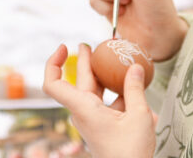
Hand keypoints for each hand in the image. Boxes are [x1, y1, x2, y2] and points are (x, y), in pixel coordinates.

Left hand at [44, 43, 156, 157]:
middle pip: (78, 82)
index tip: (64, 47)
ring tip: (113, 60)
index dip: (53, 63)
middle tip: (87, 44)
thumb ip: (136, 89)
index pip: (54, 84)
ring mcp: (91, 121)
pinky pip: (104, 104)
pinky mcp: (101, 127)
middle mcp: (83, 113)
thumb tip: (135, 67)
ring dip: (101, 76)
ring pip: (92, 92)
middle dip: (83, 61)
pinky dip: (114, 93)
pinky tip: (130, 85)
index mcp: (84, 108)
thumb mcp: (139, 116)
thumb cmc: (130, 153)